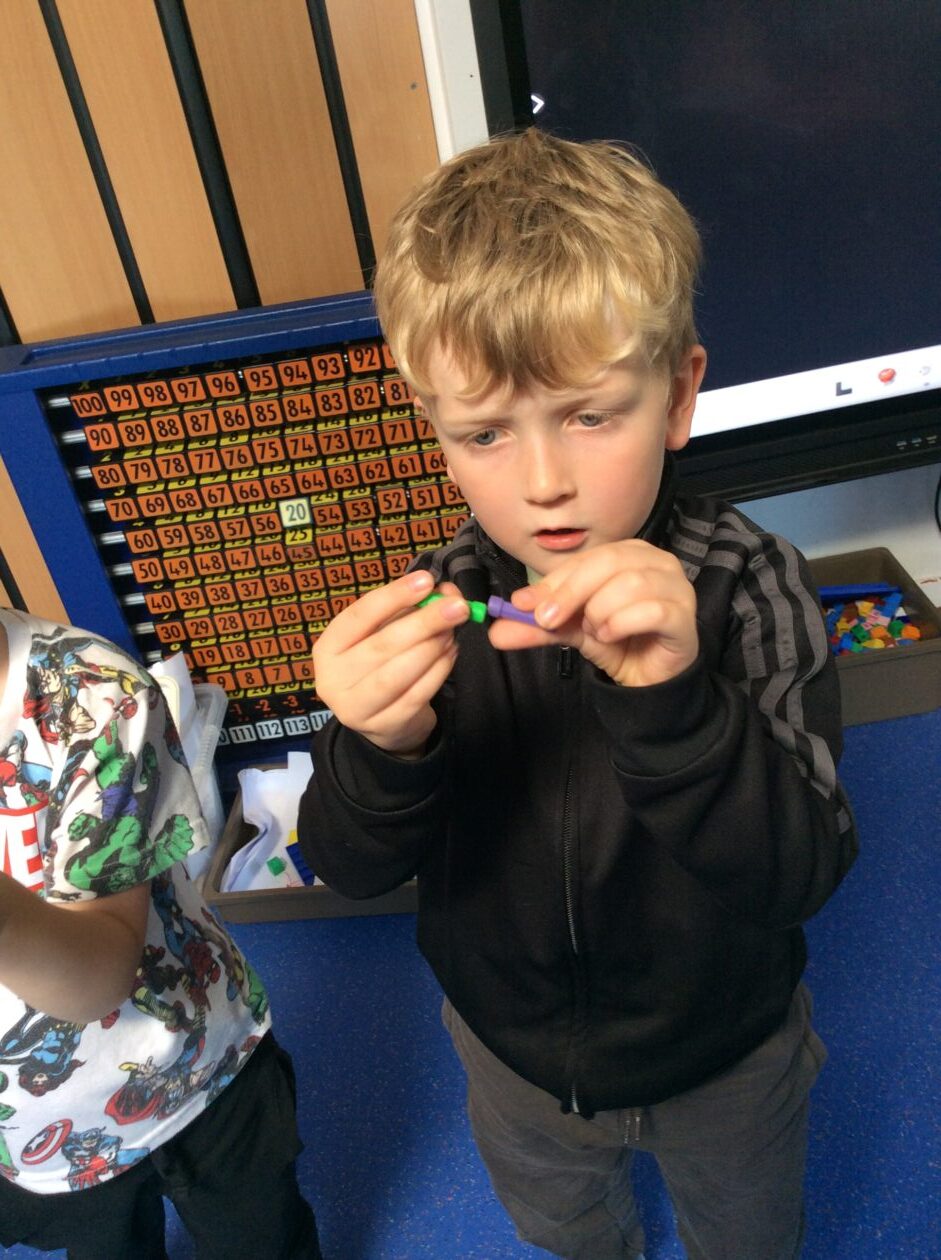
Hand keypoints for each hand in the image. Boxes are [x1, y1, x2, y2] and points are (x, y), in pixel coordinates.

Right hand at [312, 570, 468, 755]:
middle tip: (457, 607)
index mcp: (328, 647)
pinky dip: (438, 672)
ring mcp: (355, 708)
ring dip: (432, 649)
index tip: (426, 580)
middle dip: (424, 622)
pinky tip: (450, 655)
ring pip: (398, 674)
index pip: (359, 615)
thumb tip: (446, 591)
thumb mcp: (387, 632)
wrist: (384, 720)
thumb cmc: (382, 666)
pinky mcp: (383, 727)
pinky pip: (416, 696)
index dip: (394, 596)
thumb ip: (411, 609)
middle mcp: (333, 678)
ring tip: (452, 633)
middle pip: (382, 645)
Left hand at [487, 541, 698, 686]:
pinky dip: (623, 623)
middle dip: (571, 592)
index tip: (524, 605)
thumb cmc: (617, 642)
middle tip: (548, 620)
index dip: (555, 580)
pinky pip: (653, 610)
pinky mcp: (685, 617)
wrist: (650, 680)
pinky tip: (612, 637)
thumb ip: (536, 626)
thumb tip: (496, 630)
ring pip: (630, 583)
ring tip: (595, 632)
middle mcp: (657, 562)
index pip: (587, 558)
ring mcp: (677, 587)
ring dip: (600, 611)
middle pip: (608, 562)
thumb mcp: (569, 630)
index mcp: (629, 554)